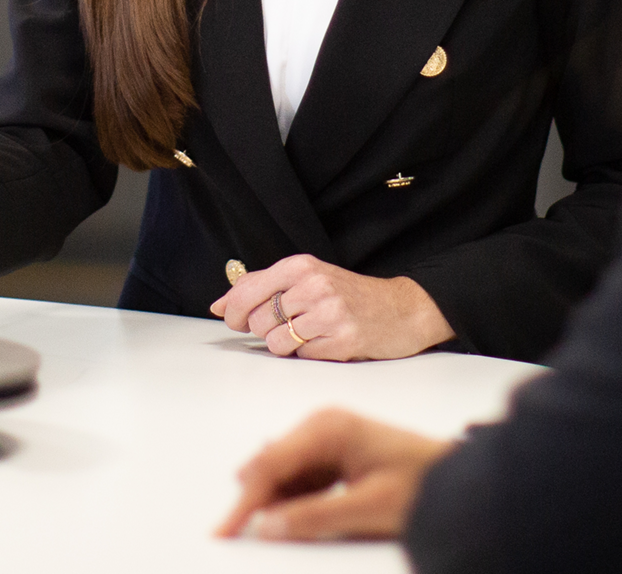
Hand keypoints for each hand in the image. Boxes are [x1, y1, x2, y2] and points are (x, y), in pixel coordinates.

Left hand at [209, 254, 454, 360]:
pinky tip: (327, 341)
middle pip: (257, 321)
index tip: (235, 320)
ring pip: (275, 342)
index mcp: (300, 266)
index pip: (246, 290)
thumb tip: (220, 305)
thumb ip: (263, 286)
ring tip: (309, 333)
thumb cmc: (349, 295)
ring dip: (286, 345)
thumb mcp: (308, 277)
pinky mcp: (342, 340)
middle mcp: (313, 285)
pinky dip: (309, 353)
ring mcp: (329, 313)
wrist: (402, 310)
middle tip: (290, 325)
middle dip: (265, 330)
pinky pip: (302, 356)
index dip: (232, 311)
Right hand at [215, 408, 452, 540]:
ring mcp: (327, 438)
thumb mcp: (368, 507)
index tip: (224, 531)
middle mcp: (322, 425)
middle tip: (240, 536)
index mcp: (328, 427)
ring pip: (283, 474)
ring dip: (277, 502)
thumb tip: (268, 526)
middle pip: (272, 466)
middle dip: (257, 501)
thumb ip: (315, 517)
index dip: (245, 502)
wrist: (458, 479)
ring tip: (279, 529)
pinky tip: (297, 517)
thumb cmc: (422, 483)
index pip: (271, 465)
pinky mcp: (334, 454)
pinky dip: (294, 500)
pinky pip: (300, 479)